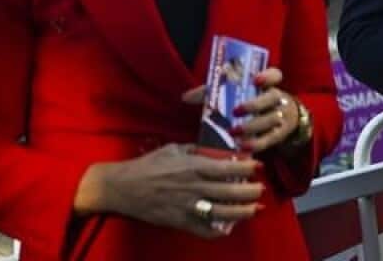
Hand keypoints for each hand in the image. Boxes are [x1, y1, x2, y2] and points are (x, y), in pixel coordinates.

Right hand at [75, 144, 262, 238]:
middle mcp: (195, 187)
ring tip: (256, 210)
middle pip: (231, 192)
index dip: (247, 168)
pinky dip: (218, 231)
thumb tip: (215, 151)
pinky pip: (204, 230)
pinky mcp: (179, 222)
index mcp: (194, 167)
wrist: (121, 187)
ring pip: (223, 213)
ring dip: (243, 213)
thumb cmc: (148, 165)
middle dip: (251, 192)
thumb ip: (196, 150)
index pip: (229, 168)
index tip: (258, 166)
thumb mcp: (174, 149)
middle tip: (261, 189)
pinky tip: (228, 228)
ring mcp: (188, 207)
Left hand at [182, 67, 301, 154]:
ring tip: (234, 132)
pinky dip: (257, 143)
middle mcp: (277, 98)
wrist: (272, 123)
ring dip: (253, 126)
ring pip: (272, 119)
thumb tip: (185, 97)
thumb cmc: (246, 103)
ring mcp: (281, 116)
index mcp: (266, 84)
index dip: (267, 76)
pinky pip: (270, 139)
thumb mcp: (231, 94)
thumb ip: (211, 93)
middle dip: (255, 104)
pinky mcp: (279, 135)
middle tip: (235, 111)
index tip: (255, 80)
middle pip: (272, 97)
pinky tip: (243, 146)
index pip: (275, 75)